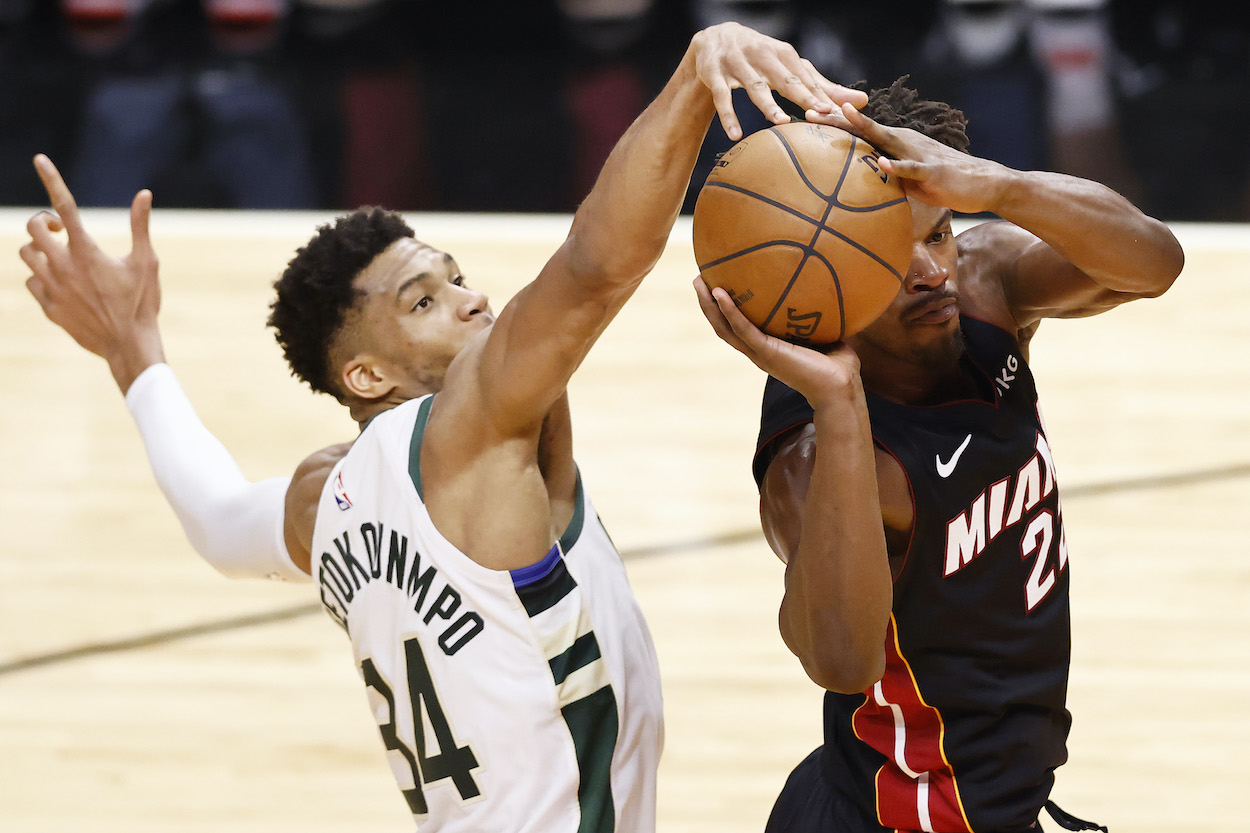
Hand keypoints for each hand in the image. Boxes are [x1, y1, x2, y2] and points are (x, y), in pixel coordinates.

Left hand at [20, 154, 164, 392]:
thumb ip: (140, 226)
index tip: (39, 159)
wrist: (129, 346)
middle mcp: (63, 267)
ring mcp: (52, 288)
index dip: (51, 179)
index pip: (64, 206)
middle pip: (33, 228)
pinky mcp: (49, 307)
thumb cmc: (142, 303)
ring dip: (39, 248)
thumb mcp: (146, 262)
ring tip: (60, 255)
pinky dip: (42, 276)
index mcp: (87, 251)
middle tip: (61, 229)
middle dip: (44, 222)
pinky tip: (63, 283)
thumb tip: (144, 194)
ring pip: (26, 255)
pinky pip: (32, 282)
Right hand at [691, 22, 867, 141]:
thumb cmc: (760, 58)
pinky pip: (722, 97)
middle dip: (802, 95)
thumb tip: (862, 101)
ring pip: (755, 86)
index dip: (821, 95)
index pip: (806, 78)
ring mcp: (737, 64)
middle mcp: (762, 55)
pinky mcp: (714, 74)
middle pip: (785, 78)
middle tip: (820, 113)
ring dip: (768, 104)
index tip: (837, 112)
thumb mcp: (789, 68)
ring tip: (781, 123)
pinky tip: (735, 135)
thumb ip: (821, 86)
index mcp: (783, 54)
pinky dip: (728, 115)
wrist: (714, 38)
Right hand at [693, 276, 862, 407]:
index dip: (725, 310)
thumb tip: (826, 285)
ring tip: (700, 283)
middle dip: (708, 305)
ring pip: (725, 329)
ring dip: (710, 306)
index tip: (718, 286)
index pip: (738, 328)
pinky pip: (743, 329)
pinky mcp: (767, 352)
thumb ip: (817, 313)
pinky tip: (720, 293)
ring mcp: (760, 353)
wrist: (841, 387)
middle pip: (723, 327)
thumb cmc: (837, 364)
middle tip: (699, 280)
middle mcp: (758, 352)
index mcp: (767, 348)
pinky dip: (729, 311)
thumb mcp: (823, 331)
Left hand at [807, 102, 1012, 214]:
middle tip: (809, 110)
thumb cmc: (940, 183)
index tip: (804, 117)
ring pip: (886, 139)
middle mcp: (903, 142)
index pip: (858, 131)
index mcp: (894, 144)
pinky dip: (896, 167)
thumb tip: (852, 186)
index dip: (833, 123)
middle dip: (837, 118)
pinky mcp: (932, 171)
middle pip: (865, 128)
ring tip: (843, 115)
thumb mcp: (903, 180)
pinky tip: (881, 163)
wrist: (982, 184)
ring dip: (864, 127)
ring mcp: (917, 154)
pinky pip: (911, 169)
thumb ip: (879, 177)